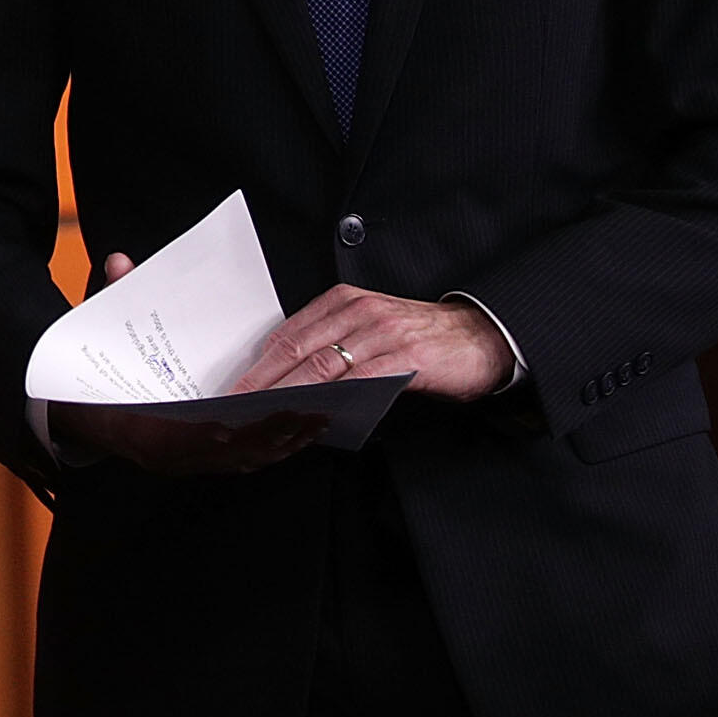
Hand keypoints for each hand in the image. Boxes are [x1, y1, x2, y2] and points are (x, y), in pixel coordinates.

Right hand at [47, 254, 328, 476]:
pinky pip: (241, 465)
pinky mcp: (195, 467)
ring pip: (244, 462)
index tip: (282, 403)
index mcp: (147, 430)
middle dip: (280, 432)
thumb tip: (120, 262)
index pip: (206, 433)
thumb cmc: (90, 379)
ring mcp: (183, 466)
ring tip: (319, 417)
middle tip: (319, 408)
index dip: (249, 421)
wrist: (73, 415)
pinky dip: (270, 450)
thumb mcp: (96, 336)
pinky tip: (294, 433)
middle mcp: (169, 457)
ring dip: (282, 442)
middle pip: (237, 452)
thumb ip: (112, 299)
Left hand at [232, 283, 514, 400]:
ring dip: (289, 393)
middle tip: (236, 407)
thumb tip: (291, 380)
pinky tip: (315, 413)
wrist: (482, 338)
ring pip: (323, 365)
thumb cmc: (423, 338)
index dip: (259, 364)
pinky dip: (334, 397)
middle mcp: (358, 311)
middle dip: (262, 381)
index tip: (236, 389)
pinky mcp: (406, 357)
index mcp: (344, 301)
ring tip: (264, 415)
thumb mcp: (371, 330)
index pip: (289, 334)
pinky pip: (361, 379)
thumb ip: (334, 346)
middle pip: (297, 349)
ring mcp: (382, 332)